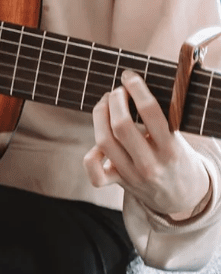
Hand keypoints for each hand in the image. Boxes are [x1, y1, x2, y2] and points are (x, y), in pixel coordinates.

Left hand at [84, 70, 210, 217]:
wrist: (182, 197)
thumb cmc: (178, 158)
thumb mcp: (179, 140)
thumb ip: (162, 120)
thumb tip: (136, 87)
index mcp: (171, 149)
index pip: (151, 113)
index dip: (137, 89)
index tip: (129, 76)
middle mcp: (150, 164)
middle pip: (121, 126)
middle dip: (116, 100)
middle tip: (117, 91)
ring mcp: (131, 175)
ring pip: (104, 142)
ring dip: (100, 116)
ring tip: (105, 103)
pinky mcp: (118, 183)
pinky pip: (94, 172)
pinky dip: (91, 155)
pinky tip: (98, 143)